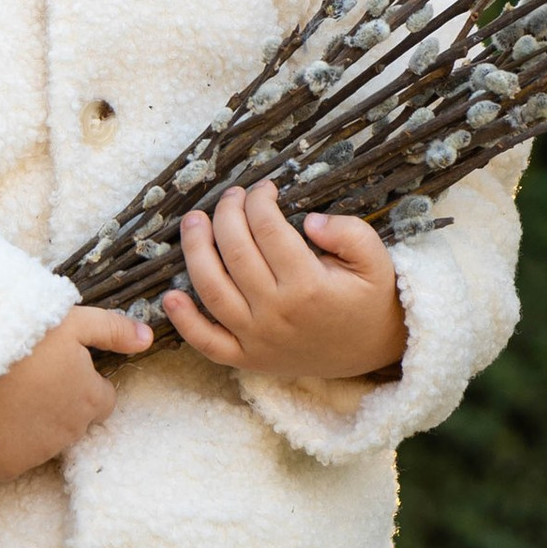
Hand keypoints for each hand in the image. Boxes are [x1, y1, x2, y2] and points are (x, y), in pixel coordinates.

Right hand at [0, 305, 152, 480]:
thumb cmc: (23, 336)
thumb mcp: (72, 322)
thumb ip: (113, 331)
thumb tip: (148, 339)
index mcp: (92, 400)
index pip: (101, 400)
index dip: (81, 383)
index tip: (56, 369)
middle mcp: (72, 432)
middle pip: (73, 421)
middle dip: (58, 405)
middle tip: (28, 380)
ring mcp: (39, 453)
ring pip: (44, 441)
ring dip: (33, 424)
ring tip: (7, 395)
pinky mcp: (8, 467)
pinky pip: (14, 460)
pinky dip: (5, 446)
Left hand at [162, 182, 406, 383]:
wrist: (375, 349)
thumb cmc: (372, 298)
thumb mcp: (376, 258)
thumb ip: (347, 232)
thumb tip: (309, 221)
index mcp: (308, 286)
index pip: (268, 229)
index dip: (259, 200)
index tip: (263, 188)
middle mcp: (277, 313)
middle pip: (235, 252)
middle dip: (227, 214)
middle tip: (230, 196)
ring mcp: (258, 339)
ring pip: (212, 290)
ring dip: (195, 251)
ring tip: (193, 221)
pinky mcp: (248, 359)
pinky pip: (207, 343)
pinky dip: (185, 322)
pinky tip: (170, 295)